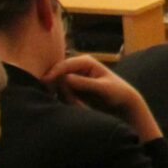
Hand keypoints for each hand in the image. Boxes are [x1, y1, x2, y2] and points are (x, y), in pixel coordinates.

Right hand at [47, 54, 161, 141]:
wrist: (123, 102)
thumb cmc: (117, 92)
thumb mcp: (103, 88)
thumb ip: (85, 83)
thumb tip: (66, 78)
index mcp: (86, 61)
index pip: (64, 65)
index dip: (53, 72)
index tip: (45, 82)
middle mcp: (77, 67)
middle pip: (59, 76)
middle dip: (64, 91)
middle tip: (77, 103)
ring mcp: (74, 77)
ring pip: (60, 87)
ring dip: (68, 98)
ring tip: (82, 105)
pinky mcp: (73, 87)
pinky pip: (63, 94)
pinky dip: (70, 101)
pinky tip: (81, 106)